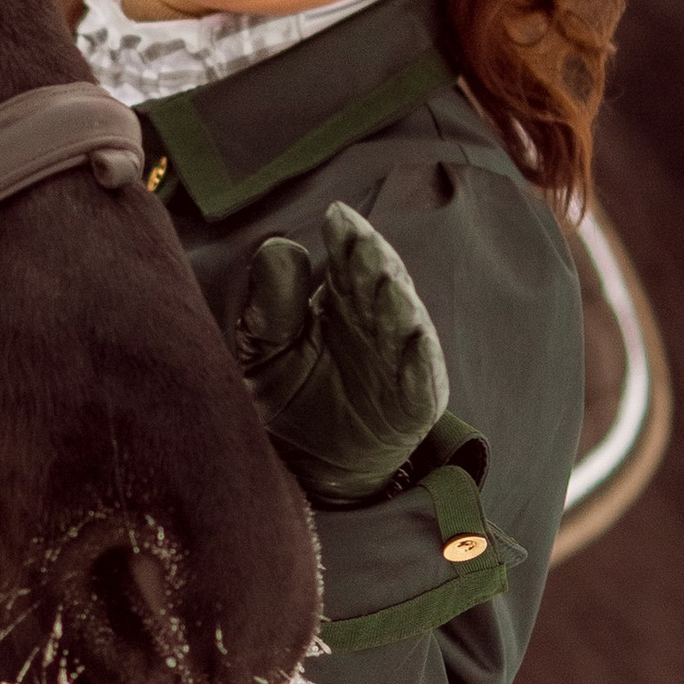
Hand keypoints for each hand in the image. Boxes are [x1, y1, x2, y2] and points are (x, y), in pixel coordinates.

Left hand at [235, 201, 449, 505]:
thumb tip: (280, 245)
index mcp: (343, 297)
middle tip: (362, 243)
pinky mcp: (415, 404)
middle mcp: (378, 321)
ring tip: (387, 285)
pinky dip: (421, 360)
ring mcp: (401, 361)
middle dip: (374, 262)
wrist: (304, 465)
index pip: (350, 258)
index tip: (337, 217)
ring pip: (407, 323)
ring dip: (400, 303)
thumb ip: (267, 306)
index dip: (347, 238)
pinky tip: (416, 339)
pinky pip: (423, 379)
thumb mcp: (261, 351)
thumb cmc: (283, 395)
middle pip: (383, 282)